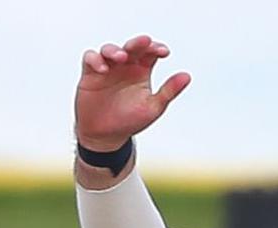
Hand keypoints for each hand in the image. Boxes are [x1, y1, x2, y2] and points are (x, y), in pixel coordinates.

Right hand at [74, 35, 190, 150]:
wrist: (106, 135)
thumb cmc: (130, 121)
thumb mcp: (153, 107)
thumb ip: (169, 91)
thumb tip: (187, 76)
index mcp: (142, 72)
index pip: (150, 53)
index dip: (156, 48)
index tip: (163, 52)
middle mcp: (125, 67)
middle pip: (131, 48)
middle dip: (138, 43)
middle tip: (144, 42)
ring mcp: (108, 69)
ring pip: (110, 50)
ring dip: (115, 50)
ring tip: (121, 57)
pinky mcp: (90, 74)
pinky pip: (90, 58)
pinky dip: (95, 60)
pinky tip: (103, 69)